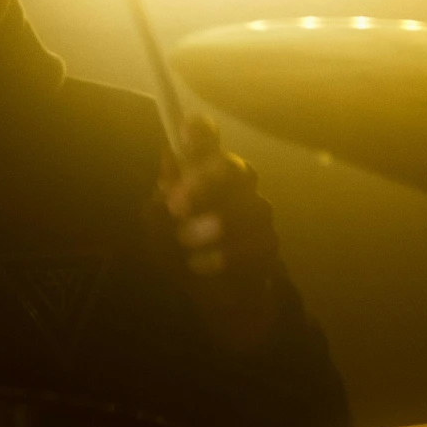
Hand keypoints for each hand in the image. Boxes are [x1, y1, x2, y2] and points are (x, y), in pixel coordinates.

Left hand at [161, 113, 283, 353]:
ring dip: (216, 226)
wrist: (209, 298)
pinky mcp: (269, 245)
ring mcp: (257, 214)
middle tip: (177, 205)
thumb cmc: (179, 253)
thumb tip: (170, 174)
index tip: (187, 128)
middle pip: (236, 168)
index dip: (201, 132)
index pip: (206, 140)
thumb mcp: (157, 232)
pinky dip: (227, 256)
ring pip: (252, 208)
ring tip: (186, 244)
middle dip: (206, 183)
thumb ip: (160, 205)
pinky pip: (259, 244)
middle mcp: (235, 186)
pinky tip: (203, 266)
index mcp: (202, 173)